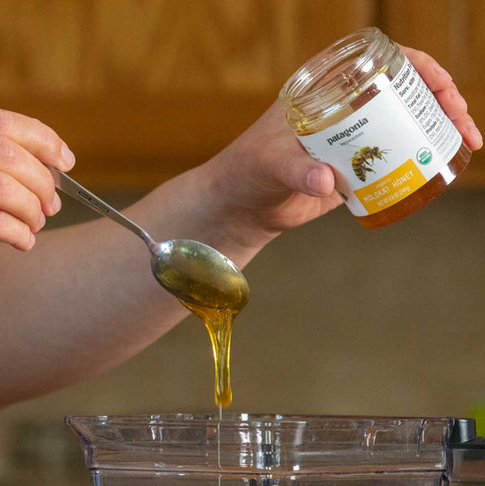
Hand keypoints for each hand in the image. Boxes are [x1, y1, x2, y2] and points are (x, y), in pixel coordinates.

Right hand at [0, 108, 73, 314]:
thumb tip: (30, 170)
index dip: (42, 138)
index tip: (65, 161)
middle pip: (6, 150)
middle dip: (42, 178)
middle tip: (52, 203)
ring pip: (3, 186)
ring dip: (32, 209)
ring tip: (35, 226)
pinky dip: (18, 233)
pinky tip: (21, 243)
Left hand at [205, 47, 481, 242]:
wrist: (240, 206)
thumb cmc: (246, 173)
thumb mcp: (269, 166)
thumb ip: (296, 172)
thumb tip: (324, 181)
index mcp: (327, 86)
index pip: (384, 62)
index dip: (420, 70)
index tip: (441, 89)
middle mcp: (346, 104)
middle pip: (406, 91)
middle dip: (443, 101)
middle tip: (462, 125)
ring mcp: (354, 134)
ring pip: (407, 122)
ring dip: (440, 130)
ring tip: (465, 146)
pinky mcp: (355, 165)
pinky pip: (395, 156)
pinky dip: (420, 159)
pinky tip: (442, 168)